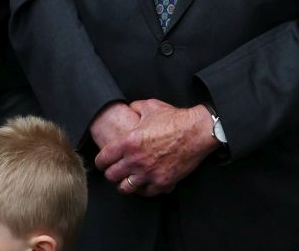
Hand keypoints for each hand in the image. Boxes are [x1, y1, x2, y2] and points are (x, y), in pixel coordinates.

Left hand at [94, 99, 219, 197]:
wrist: (198, 131)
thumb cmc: (176, 118)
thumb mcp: (151, 106)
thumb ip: (134, 108)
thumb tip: (127, 109)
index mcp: (129, 142)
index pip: (103, 159)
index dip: (101, 162)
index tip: (103, 162)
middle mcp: (136, 160)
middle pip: (111, 176)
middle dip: (111, 173)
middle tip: (115, 171)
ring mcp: (149, 173)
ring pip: (126, 188)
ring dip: (125, 184)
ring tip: (128, 180)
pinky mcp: (162, 182)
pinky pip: (146, 193)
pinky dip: (145, 189)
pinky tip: (146, 183)